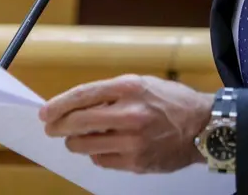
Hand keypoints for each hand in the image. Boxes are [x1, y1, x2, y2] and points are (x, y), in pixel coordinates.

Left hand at [38, 74, 213, 172]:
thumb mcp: (143, 85)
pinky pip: (101, 160)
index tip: (44, 112)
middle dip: (58, 126)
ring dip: (75, 142)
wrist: (202, 126)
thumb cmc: (170, 102)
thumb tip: (76, 106)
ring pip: (84, 145)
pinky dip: (97, 154)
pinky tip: (105, 147)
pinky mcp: (136, 162)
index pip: (83, 96)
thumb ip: (111, 94)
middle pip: (77, 122)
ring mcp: (133, 140)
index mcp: (130, 88)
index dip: (58, 105)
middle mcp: (130, 113)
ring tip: (79, 138)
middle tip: (52, 128)